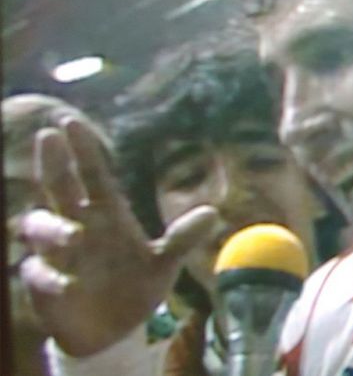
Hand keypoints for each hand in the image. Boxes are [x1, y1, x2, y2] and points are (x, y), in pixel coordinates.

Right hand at [18, 117, 217, 356]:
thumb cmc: (136, 287)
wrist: (115, 332)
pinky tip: (65, 285)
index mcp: (107, 215)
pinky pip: (36, 272)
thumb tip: (213, 213)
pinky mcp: (43, 283)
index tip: (69, 123)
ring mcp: (57, 253)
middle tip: (48, 137)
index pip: (93, 175)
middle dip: (53, 162)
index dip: (83, 150)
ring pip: (39, 225)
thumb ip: (182, 239)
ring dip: (52, 228)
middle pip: (58, 186)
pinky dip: (48, 275)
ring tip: (74, 237)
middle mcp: (78, 226)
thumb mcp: (163, 264)